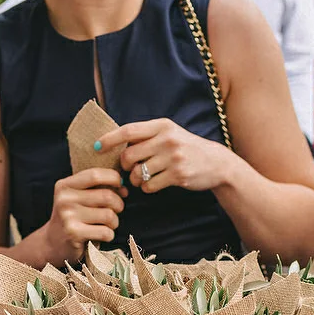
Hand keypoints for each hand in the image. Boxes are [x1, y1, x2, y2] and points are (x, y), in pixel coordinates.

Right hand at [44, 168, 127, 262]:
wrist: (52, 243)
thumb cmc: (72, 217)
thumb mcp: (77, 197)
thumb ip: (97, 188)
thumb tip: (124, 189)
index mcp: (65, 186)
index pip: (95, 175)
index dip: (114, 178)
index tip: (119, 186)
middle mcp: (64, 199)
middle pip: (107, 196)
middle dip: (118, 204)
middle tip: (116, 210)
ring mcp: (68, 217)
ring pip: (109, 215)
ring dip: (114, 222)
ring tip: (107, 224)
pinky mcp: (74, 234)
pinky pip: (106, 232)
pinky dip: (109, 235)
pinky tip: (101, 235)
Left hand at [103, 118, 234, 193]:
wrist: (216, 163)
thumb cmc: (186, 148)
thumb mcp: (169, 134)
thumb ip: (146, 136)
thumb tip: (114, 142)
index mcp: (162, 126)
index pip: (128, 130)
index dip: (109, 139)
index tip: (96, 146)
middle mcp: (167, 139)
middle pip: (129, 155)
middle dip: (125, 165)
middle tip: (130, 169)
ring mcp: (174, 158)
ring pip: (138, 173)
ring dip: (136, 180)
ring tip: (145, 178)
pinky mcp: (178, 175)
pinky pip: (150, 186)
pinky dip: (148, 188)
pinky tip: (156, 184)